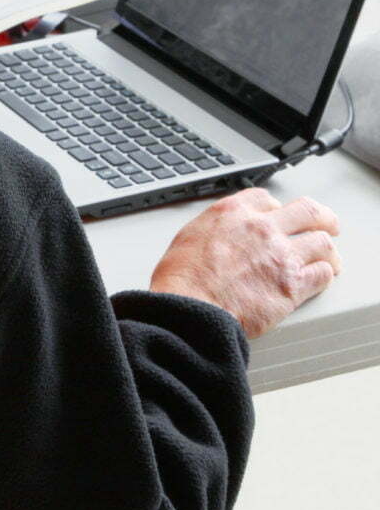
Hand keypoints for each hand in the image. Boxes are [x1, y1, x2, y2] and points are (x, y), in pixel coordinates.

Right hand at [150, 188, 340, 338]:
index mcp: (232, 214)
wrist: (189, 309)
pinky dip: (324, 275)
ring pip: (322, 243)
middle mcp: (262, 229)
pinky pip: (322, 275)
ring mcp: (281, 256)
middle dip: (321, 218)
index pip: (265, 199)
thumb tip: (218, 236)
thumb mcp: (187, 239)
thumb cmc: (180, 282)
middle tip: (326, 225)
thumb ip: (212, 230)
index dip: (276, 208)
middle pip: (308, 211)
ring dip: (327, 251)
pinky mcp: (292, 286)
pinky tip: (321, 279)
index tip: (279, 215)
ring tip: (328, 258)